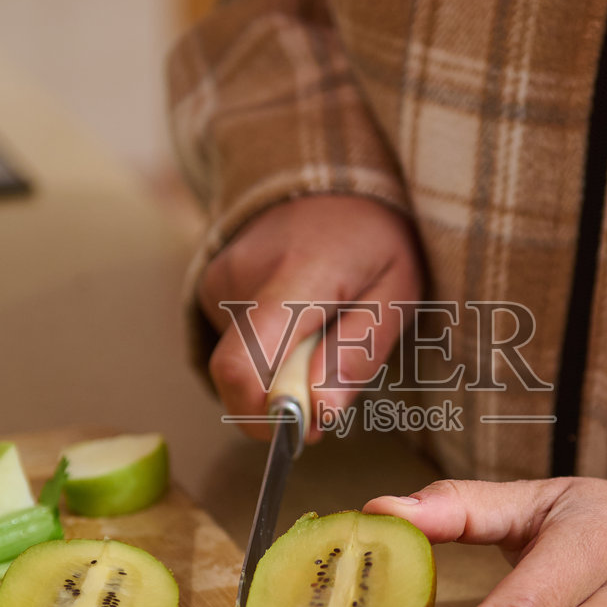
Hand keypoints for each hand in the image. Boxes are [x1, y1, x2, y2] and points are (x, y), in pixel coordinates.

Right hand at [198, 195, 423, 440]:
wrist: (332, 178)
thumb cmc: (375, 240)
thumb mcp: (397, 293)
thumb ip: (358, 354)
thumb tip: (320, 414)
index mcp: (297, 276)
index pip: (243, 365)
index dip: (261, 416)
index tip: (302, 428)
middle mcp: (243, 276)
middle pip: (239, 376)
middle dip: (280, 400)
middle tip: (328, 382)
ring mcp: (220, 278)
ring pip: (240, 362)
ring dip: (279, 370)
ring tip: (318, 330)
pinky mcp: (209, 285)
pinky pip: (234, 342)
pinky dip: (267, 349)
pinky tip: (295, 319)